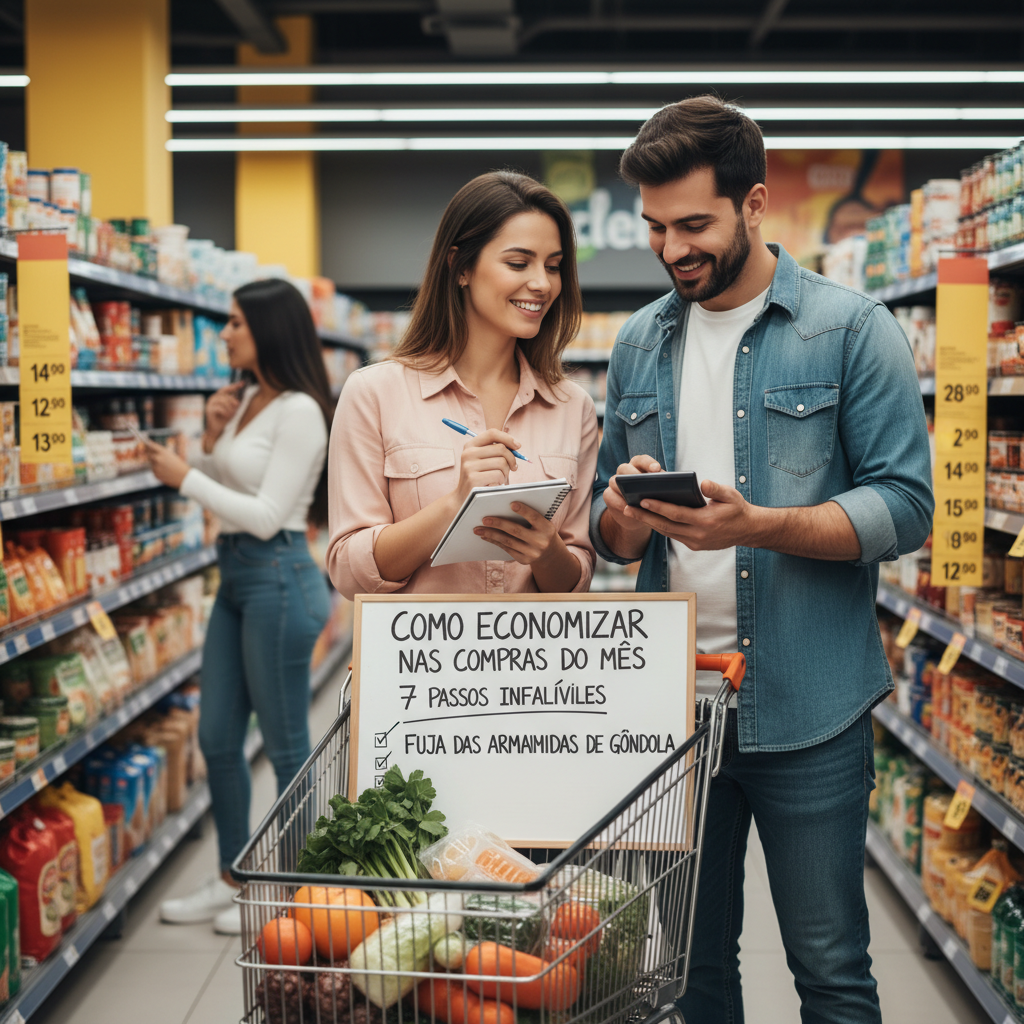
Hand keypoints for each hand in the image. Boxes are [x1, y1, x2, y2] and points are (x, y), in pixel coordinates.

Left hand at [145, 439, 190, 489]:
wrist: (184, 477)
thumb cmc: (180, 466)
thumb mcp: (172, 456)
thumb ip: (162, 453)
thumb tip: (153, 452)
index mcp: (163, 452)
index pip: (151, 445)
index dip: (148, 444)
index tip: (146, 443)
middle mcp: (157, 458)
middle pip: (149, 455)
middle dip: (152, 456)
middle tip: (159, 458)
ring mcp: (156, 467)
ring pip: (152, 464)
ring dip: (156, 465)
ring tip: (167, 468)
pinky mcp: (155, 474)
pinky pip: (154, 471)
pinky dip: (158, 471)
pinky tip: (166, 472)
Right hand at [204, 382, 244, 444]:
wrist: (217, 429)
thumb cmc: (224, 419)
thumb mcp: (231, 409)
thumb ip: (234, 402)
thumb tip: (240, 398)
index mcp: (218, 396)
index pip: (226, 389)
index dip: (234, 386)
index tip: (242, 383)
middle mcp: (213, 398)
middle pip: (225, 395)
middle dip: (233, 401)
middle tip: (237, 406)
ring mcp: (210, 404)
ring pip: (223, 401)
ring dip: (230, 408)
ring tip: (231, 414)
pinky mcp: (208, 410)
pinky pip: (220, 408)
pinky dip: (225, 412)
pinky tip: (226, 416)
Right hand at [451, 429, 519, 505]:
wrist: (463, 499)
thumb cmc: (479, 478)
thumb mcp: (482, 460)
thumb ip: (495, 450)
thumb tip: (516, 446)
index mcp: (470, 446)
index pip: (492, 433)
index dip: (508, 438)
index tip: (518, 446)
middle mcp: (468, 454)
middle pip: (501, 449)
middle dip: (511, 459)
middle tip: (512, 468)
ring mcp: (469, 466)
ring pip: (502, 463)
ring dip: (506, 473)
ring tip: (500, 478)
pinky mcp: (473, 479)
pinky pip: (498, 475)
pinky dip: (501, 481)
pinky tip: (494, 485)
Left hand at [474, 501, 565, 566]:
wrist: (550, 553)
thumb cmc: (541, 531)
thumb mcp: (542, 522)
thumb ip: (529, 516)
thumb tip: (504, 507)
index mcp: (547, 528)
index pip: (535, 518)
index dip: (524, 511)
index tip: (511, 504)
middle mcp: (541, 542)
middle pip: (516, 531)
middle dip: (498, 524)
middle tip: (484, 519)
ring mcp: (532, 553)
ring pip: (508, 541)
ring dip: (491, 534)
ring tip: (478, 529)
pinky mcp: (524, 560)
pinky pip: (506, 549)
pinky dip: (495, 541)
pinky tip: (486, 536)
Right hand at [602, 454, 662, 538]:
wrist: (637, 515)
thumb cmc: (651, 500)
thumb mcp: (658, 492)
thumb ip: (661, 486)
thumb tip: (671, 487)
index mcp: (639, 466)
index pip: (642, 460)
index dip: (649, 463)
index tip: (657, 469)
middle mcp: (625, 471)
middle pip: (626, 468)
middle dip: (634, 475)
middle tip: (643, 483)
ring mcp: (614, 482)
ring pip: (615, 480)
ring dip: (624, 489)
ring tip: (634, 497)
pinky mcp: (608, 494)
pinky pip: (610, 495)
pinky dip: (618, 502)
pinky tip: (626, 508)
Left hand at [622, 478, 757, 550]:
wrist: (748, 531)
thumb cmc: (738, 510)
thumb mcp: (732, 496)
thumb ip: (717, 489)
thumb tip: (702, 483)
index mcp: (706, 521)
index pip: (676, 514)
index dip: (658, 507)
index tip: (642, 500)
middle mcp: (698, 535)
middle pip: (665, 526)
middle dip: (644, 517)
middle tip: (626, 508)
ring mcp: (695, 543)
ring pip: (666, 532)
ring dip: (648, 522)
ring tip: (631, 511)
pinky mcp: (693, 546)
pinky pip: (672, 535)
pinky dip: (659, 526)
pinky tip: (647, 517)